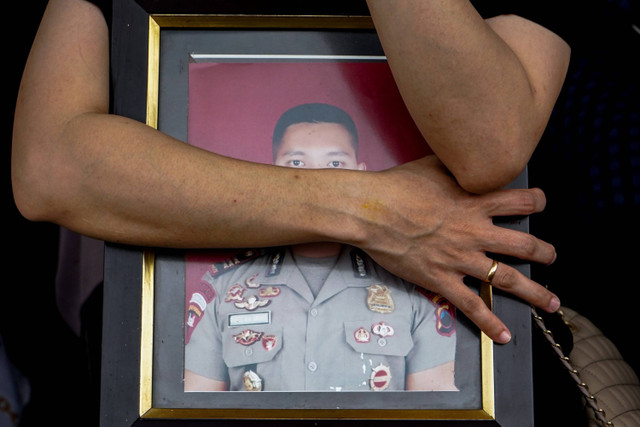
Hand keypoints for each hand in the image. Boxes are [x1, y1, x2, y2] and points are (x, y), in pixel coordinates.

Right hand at [357, 155, 557, 343]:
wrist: (372, 211)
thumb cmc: (397, 186)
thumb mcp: (431, 165)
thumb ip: (454, 165)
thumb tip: (462, 155)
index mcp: (474, 203)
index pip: (519, 201)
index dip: (537, 201)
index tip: (541, 203)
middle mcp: (475, 232)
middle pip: (523, 244)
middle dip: (544, 252)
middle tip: (551, 257)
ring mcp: (460, 259)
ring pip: (507, 279)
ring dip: (534, 292)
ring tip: (550, 301)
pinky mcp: (441, 279)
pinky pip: (471, 305)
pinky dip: (489, 322)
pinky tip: (503, 335)